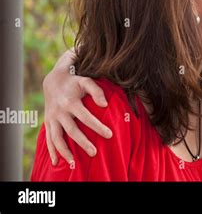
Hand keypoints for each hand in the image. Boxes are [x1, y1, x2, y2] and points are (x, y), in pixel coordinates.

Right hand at [43, 50, 112, 164]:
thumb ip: (96, 91)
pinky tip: (56, 162)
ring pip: (57, 138)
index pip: (86, 117)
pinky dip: (51, 151)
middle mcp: (60, 112)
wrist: (54, 81)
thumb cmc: (75, 82)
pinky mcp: (48, 123)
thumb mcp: (86, 81)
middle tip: (94, 153)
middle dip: (82, 142)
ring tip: (73, 162)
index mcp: (70, 102)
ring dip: (64, 151)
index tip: (110, 135)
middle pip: (71, 130)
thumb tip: (105, 104)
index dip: (97, 126)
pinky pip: (48, 139)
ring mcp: (52, 118)